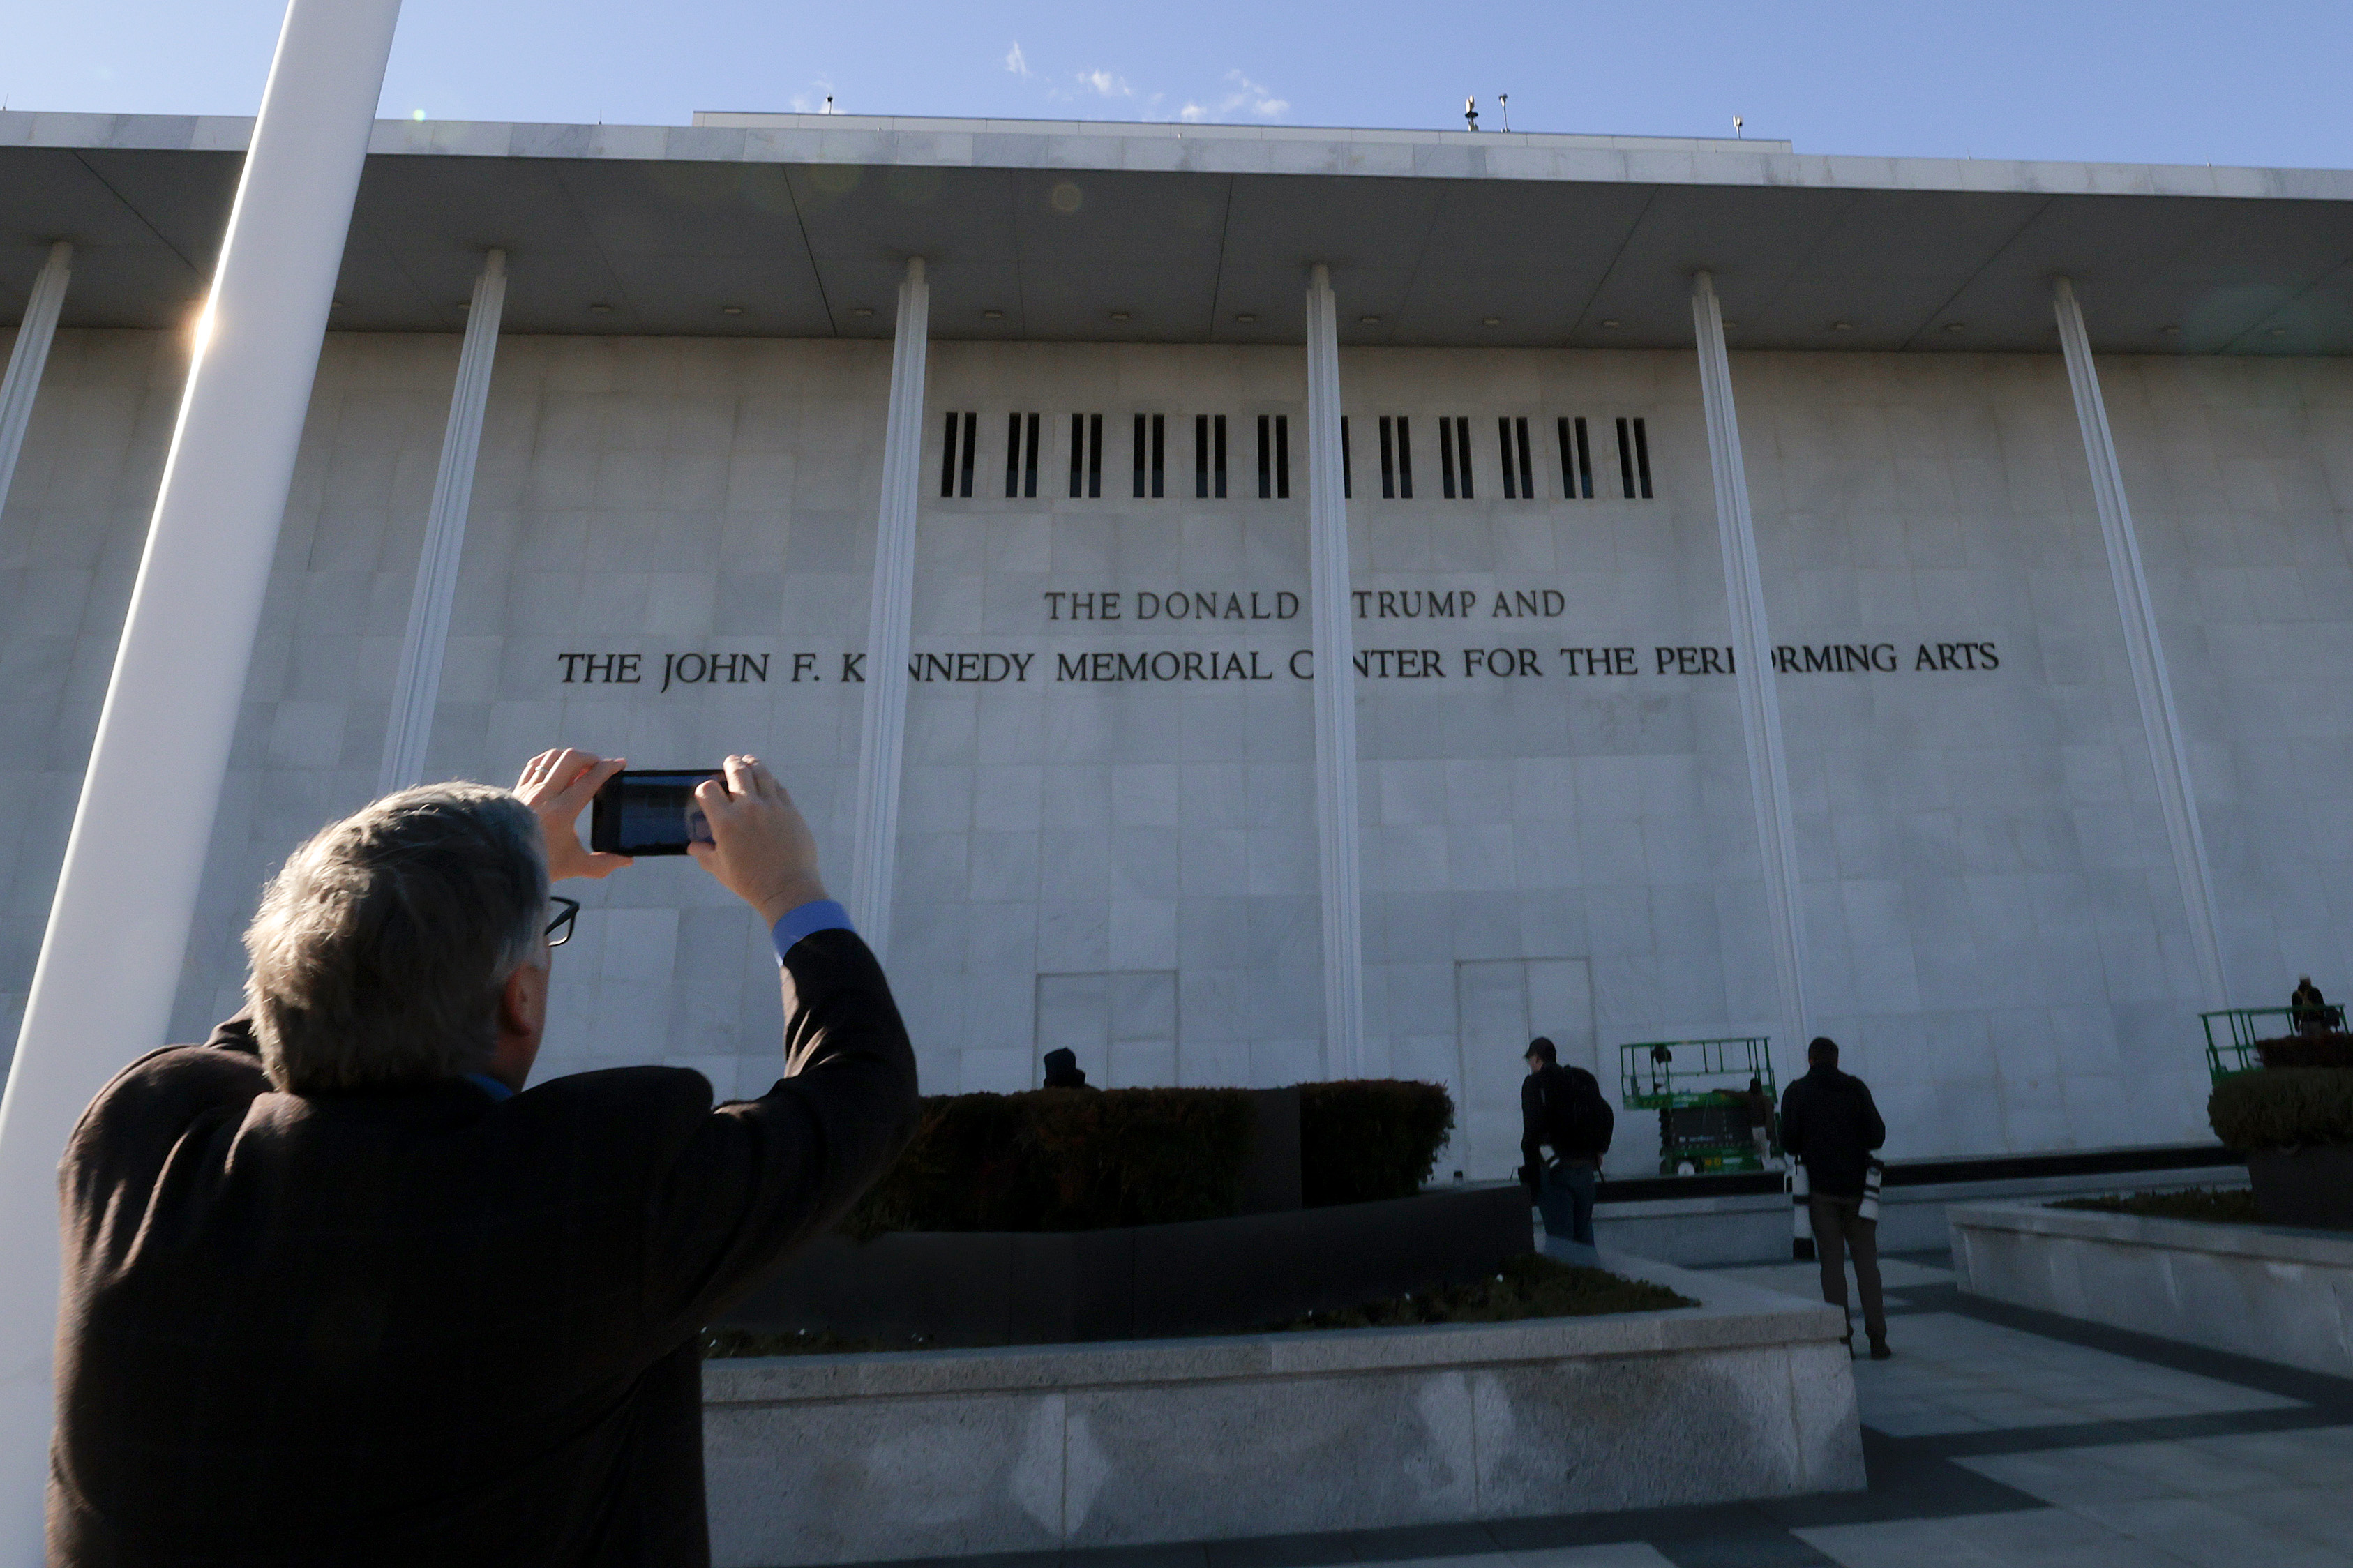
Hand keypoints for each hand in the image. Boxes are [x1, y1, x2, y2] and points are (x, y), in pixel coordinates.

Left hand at [514, 748, 632, 881]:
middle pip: (570, 759)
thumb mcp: (575, 865)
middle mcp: (544, 795)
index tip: (620, 764)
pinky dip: (550, 760)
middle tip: (600, 765)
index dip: (608, 768)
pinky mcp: (518, 790)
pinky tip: (558, 767)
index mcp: (562, 811)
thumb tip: (627, 860)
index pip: (590, 779)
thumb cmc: (540, 864)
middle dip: (591, 757)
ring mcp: (529, 790)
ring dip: (570, 757)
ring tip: (581, 766)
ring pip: (552, 757)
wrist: (502, 862)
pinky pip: (535, 764)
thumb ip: (604, 864)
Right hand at [689, 755, 825, 925]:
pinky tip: (768, 783)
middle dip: (730, 764)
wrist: (787, 889)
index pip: (708, 789)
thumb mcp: (720, 870)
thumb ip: (704, 854)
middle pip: (736, 771)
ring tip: (749, 763)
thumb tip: (693, 847)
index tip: (708, 792)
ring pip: (761, 772)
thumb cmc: (750, 883)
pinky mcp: (790, 810)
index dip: (705, 788)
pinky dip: (771, 782)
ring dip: (752, 765)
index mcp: (725, 822)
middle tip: (730, 763)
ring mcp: (771, 806)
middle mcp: (747, 808)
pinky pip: (779, 787)